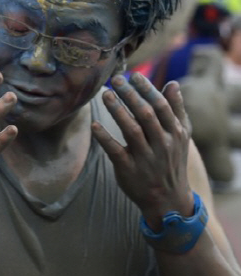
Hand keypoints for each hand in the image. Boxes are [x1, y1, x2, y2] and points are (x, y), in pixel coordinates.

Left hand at [91, 73, 192, 229]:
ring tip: (104, 95)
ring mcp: (145, 158)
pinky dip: (104, 138)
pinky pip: (115, 151)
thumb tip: (173, 83)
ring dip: (117, 110)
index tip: (133, 76)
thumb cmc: (171, 161)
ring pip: (131, 130)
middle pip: (145, 114)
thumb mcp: (181, 136)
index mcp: (174, 133)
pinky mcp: (129, 170)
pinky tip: (94, 125)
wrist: (168, 199)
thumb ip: (176, 110)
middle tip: (115, 79)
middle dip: (130, 95)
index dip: (146, 89)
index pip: (160, 105)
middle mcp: (162, 144)